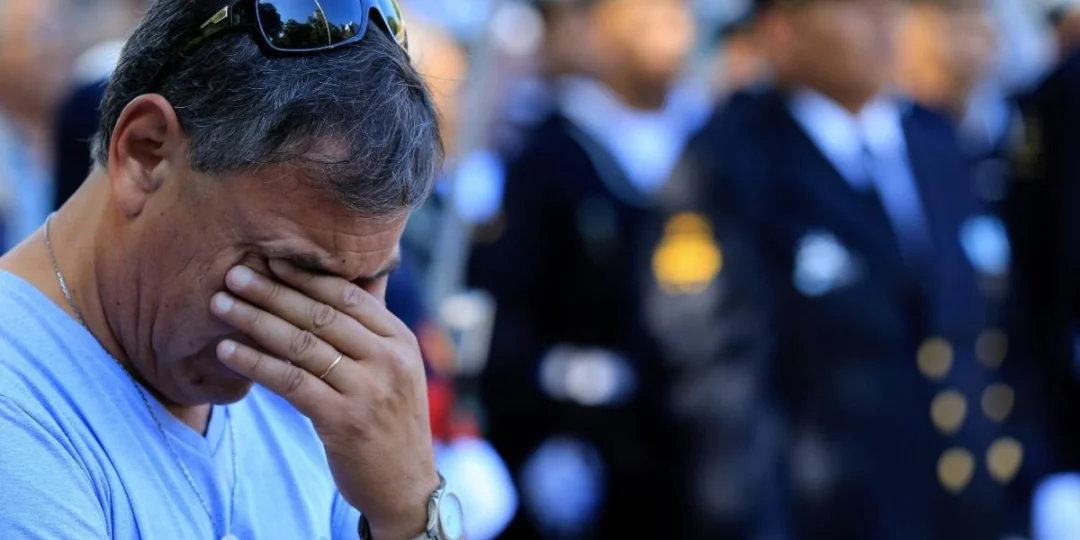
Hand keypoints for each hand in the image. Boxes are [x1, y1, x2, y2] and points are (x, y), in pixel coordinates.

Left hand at [210, 260, 438, 539]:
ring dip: (254, 321)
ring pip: (302, 344)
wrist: (406, 484)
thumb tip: (356, 277)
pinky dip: (255, 363)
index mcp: (400, 340)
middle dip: (272, 291)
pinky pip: (290, 382)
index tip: (268, 258)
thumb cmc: (390, 420)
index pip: (348, 296)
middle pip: (321, 315)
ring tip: (220, 305)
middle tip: (234, 273)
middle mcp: (389, 360)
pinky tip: (227, 351)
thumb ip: (372, 328)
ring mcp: (369, 390)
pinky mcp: (344, 421)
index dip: (305, 275)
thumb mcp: (395, 369)